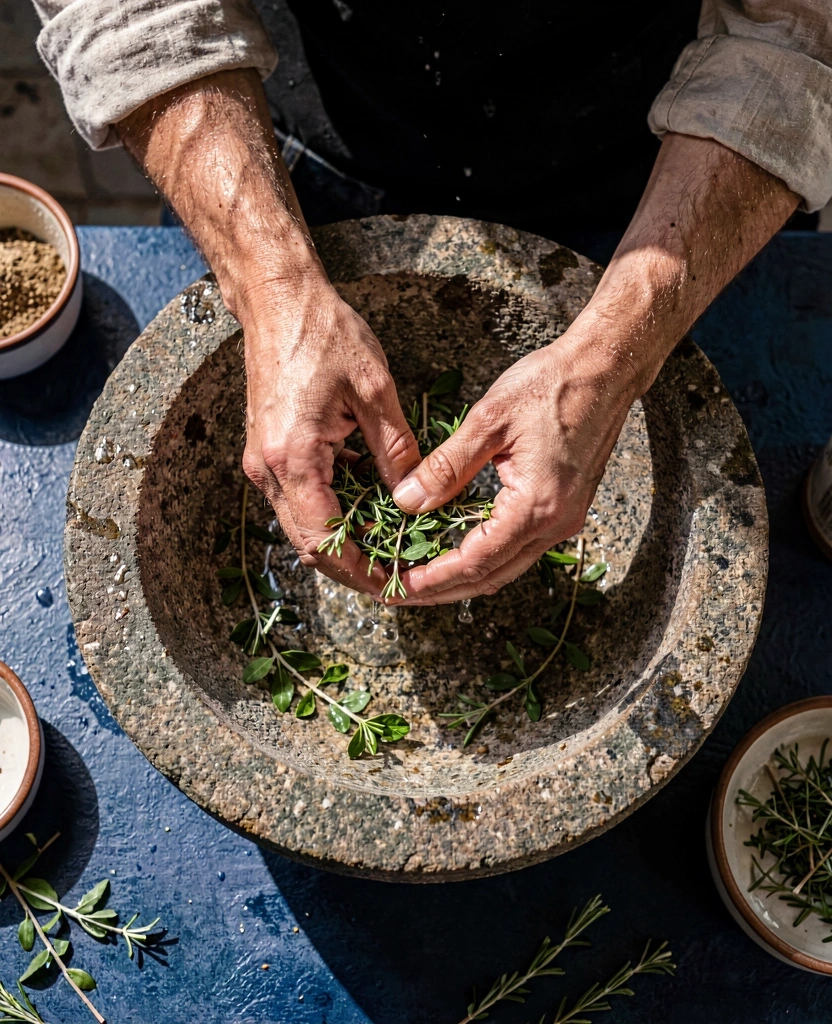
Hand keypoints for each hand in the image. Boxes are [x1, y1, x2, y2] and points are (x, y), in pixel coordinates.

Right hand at [242, 275, 420, 593]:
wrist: (277, 301)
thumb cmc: (323, 334)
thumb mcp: (374, 390)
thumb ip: (395, 448)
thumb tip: (412, 495)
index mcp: (293, 458)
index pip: (325, 540)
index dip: (361, 572)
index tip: (394, 585)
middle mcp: (268, 469)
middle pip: (309, 544)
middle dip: (353, 568)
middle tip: (397, 577)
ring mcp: (262, 462)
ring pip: (302, 526)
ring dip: (342, 543)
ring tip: (388, 549)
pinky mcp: (267, 452)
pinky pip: (299, 500)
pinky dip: (330, 515)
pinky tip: (367, 511)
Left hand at [390, 333, 636, 603]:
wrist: (605, 368)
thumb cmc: (552, 385)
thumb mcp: (488, 421)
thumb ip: (446, 467)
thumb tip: (408, 502)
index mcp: (536, 506)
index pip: (476, 562)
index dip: (433, 579)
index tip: (399, 586)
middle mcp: (555, 523)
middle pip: (491, 578)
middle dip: (442, 590)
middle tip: (401, 591)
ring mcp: (564, 519)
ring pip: (506, 567)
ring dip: (463, 577)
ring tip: (421, 576)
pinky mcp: (565, 508)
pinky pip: (519, 547)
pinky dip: (484, 556)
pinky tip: (456, 549)